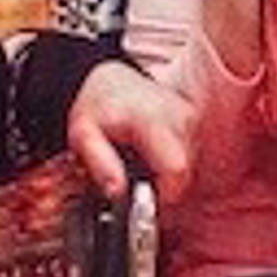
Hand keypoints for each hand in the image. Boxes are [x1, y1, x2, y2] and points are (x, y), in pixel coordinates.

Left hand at [66, 63, 194, 203]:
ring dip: (167, 173)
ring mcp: (189, 115)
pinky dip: (172, 160)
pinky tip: (152, 152)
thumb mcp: (83, 137)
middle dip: (162, 186)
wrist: (107, 79)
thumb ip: (100, 165)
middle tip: (135, 179)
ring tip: (141, 161)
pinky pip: (190, 153)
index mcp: (153, 120)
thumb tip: (117, 193)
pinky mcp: (193, 118)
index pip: (176, 170)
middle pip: (185, 172)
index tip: (142, 198)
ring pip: (190, 165)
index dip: (163, 194)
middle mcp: (179, 116)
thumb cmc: (95, 107)